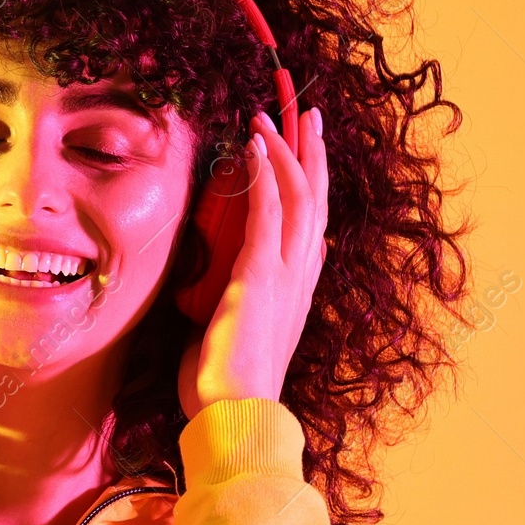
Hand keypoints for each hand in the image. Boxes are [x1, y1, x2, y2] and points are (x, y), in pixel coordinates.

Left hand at [178, 106, 328, 417]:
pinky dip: (266, 173)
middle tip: (307, 111)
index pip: (312, 224)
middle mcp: (301, 276)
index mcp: (297, 290)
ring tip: (273, 113)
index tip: (302, 150)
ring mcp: (287, 275)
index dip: (309, 182)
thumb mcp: (228, 333)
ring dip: (287, 149)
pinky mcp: (262, 276)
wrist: (235, 413)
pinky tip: (256, 144)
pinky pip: (271, 212)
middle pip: (317, 199)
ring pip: (301, 196)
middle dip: (311, 151)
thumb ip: (228, 305)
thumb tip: (207, 293)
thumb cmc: (225, 385)